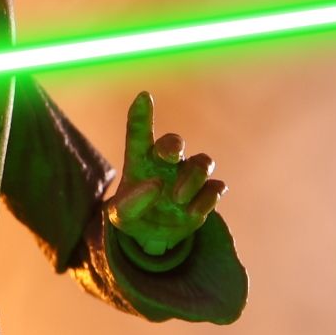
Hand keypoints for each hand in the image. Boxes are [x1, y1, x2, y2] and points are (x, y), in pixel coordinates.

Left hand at [105, 91, 226, 259]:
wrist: (151, 238)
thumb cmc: (132, 216)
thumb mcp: (120, 216)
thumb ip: (131, 201)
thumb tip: (157, 184)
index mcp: (140, 161)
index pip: (139, 134)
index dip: (141, 115)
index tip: (143, 96)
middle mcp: (165, 164)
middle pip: (174, 142)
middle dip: (173, 144)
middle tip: (169, 155)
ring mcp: (187, 177)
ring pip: (202, 162)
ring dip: (192, 178)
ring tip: (176, 199)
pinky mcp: (205, 195)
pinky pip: (215, 188)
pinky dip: (206, 199)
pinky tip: (191, 212)